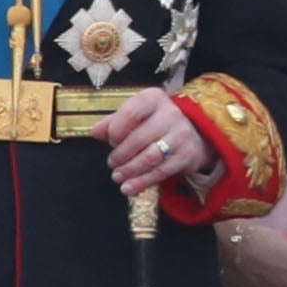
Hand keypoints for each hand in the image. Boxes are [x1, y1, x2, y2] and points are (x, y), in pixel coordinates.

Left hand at [97, 87, 213, 196]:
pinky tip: (129, 188)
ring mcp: (182, 134)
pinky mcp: (187, 155)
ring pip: (149, 157)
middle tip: (112, 164)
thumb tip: (95, 132)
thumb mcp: (134, 116)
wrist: (192, 134)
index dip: (115, 131)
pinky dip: (142, 182)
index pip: (130, 113)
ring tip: (118, 176)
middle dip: (120, 156)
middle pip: (138, 139)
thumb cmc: (154, 123)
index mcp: (153, 98)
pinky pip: (160, 172)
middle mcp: (171, 113)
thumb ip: (113, 122)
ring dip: (129, 170)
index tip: (112, 142)